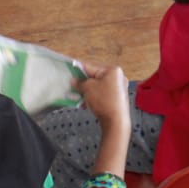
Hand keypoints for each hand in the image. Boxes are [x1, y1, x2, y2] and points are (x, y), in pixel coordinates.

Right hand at [76, 62, 130, 178]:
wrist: (116, 121)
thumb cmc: (103, 100)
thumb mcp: (88, 88)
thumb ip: (79, 82)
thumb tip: (73, 81)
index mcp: (113, 70)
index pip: (91, 66)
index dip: (78, 69)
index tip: (69, 71)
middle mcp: (118, 76)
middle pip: (95, 76)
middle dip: (83, 83)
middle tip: (72, 87)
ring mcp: (119, 88)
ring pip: (98, 86)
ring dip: (87, 91)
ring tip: (77, 98)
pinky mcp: (117, 98)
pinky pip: (102, 93)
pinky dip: (93, 97)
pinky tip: (85, 104)